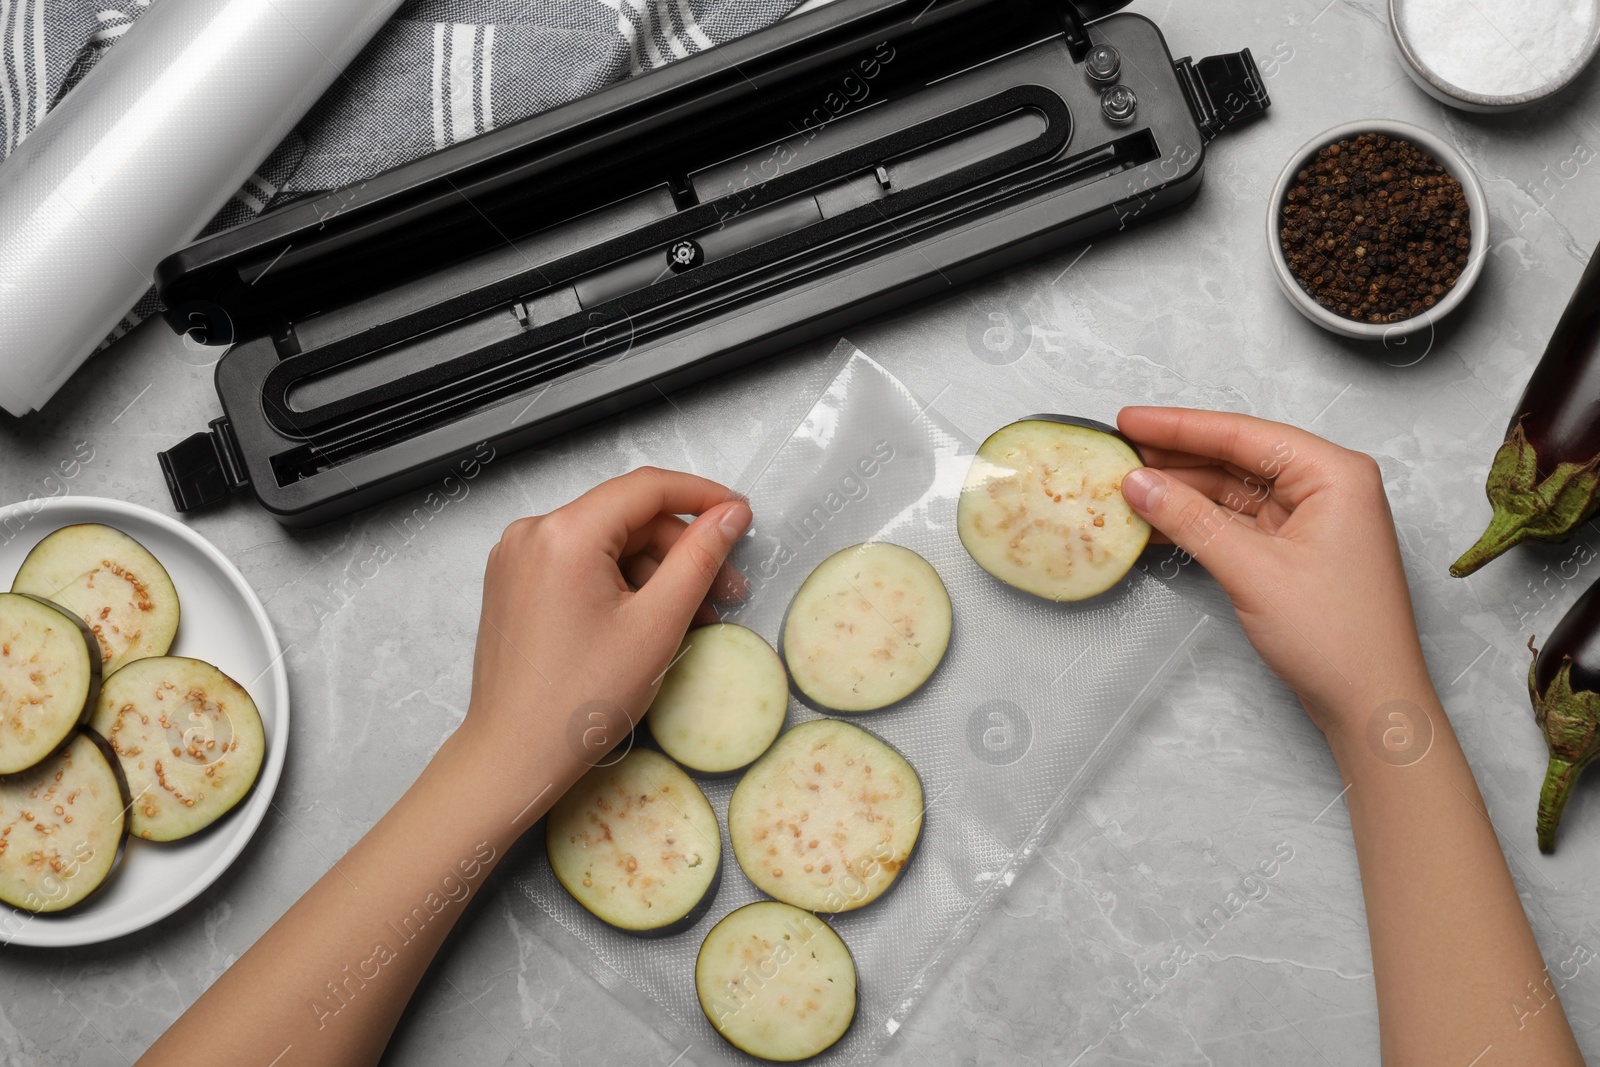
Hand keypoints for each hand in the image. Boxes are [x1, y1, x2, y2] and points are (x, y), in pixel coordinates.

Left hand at [454, 467, 750, 808]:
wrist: (514, 755)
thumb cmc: (578, 701)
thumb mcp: (658, 625)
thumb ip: (699, 559)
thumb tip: (728, 516)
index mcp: (564, 534)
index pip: (647, 488)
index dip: (702, 496)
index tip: (739, 515)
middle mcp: (532, 534)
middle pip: (628, 517)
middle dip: (680, 549)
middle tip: (725, 590)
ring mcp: (518, 558)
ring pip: (607, 542)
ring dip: (654, 571)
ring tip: (690, 616)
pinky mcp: (515, 583)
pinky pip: (580, 563)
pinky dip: (620, 583)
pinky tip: (648, 618)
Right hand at [1115, 407, 1430, 736]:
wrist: (1370, 704)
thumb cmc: (1339, 638)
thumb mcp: (1252, 570)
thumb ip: (1190, 520)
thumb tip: (1140, 483)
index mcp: (1334, 474)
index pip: (1244, 434)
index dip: (1181, 426)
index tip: (1130, 420)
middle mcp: (1326, 489)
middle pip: (1237, 459)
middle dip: (1177, 459)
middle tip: (1119, 453)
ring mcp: (1311, 522)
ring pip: (1232, 492)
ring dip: (1181, 493)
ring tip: (1127, 488)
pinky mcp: (1295, 553)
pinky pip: (1237, 524)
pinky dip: (1197, 524)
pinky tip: (1156, 524)